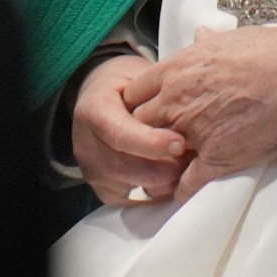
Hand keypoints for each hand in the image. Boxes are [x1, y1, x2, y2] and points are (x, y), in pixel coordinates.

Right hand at [72, 53, 187, 206]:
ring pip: (127, 185)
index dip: (150, 143)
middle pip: (123, 166)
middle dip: (162, 167)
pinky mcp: (99, 185)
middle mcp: (85, 142)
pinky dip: (152, 193)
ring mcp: (89, 167)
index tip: (180, 143)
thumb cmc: (126, 84)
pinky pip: (126, 200)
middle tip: (191, 158)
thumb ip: (156, 97)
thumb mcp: (139, 76)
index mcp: (94, 108)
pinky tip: (170, 179)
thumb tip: (185, 119)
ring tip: (184, 167)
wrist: (99, 95)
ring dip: (161, 182)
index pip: (119, 134)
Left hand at [127, 25, 276, 202]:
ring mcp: (194, 133)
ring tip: (163, 168)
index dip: (141, 101)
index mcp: (177, 69)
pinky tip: (183, 191)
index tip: (151, 107)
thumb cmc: (273, 52)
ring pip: (156, 155)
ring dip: (158, 162)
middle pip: (138, 123)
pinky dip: (181, 191)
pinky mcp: (216, 160)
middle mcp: (177, 102)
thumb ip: (208, 42)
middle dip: (145, 130)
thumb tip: (200, 35)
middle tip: (157, 136)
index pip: (135, 91)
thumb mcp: (233, 38)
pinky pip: (186, 185)